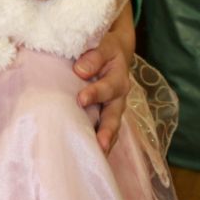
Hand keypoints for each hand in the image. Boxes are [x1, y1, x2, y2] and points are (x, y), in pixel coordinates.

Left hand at [73, 6, 133, 154]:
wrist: (115, 50)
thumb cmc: (103, 46)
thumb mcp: (102, 44)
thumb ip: (93, 55)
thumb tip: (80, 70)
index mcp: (117, 75)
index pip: (107, 86)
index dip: (95, 93)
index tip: (81, 99)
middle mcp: (119, 94)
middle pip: (114, 114)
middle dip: (106, 129)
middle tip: (99, 142)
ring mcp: (115, 106)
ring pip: (113, 126)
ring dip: (106, 140)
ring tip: (99, 155)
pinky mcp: (109, 113)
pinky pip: (109, 131)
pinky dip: (104, 143)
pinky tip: (95, 156)